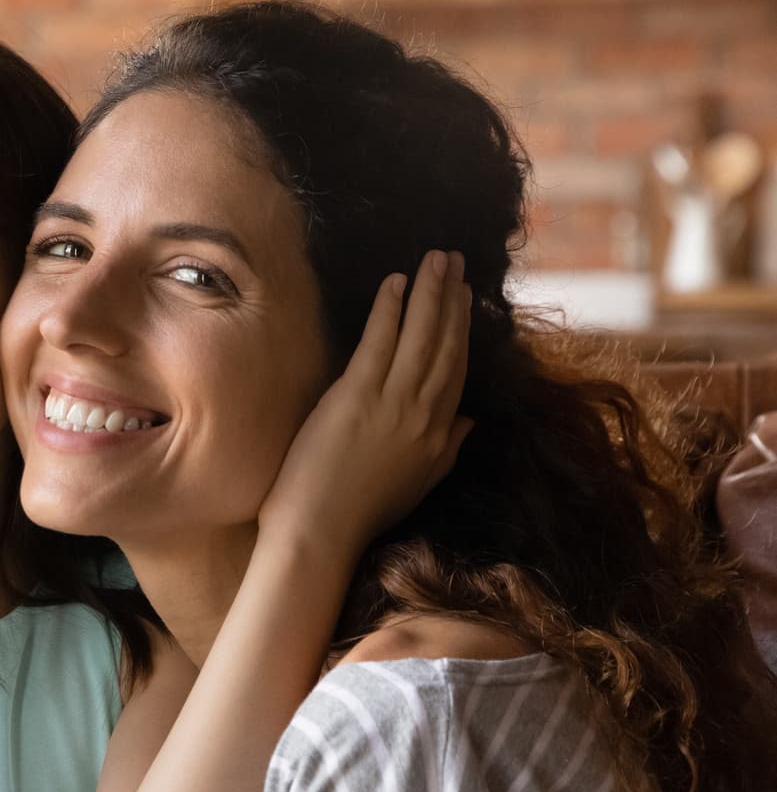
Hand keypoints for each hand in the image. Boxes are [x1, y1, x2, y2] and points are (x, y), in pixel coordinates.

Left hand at [259, 249, 472, 556]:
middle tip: (455, 262)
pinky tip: (396, 281)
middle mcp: (425, 413)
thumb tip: (469, 421)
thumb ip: (447, 449)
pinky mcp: (357, 397)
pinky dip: (390, 308)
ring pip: (421, 335)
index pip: (457, 369)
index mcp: (439, 434)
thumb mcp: (419, 483)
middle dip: (452, 298)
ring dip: (430, 291)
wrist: (322, 532)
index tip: (465, 298)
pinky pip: (380, 341)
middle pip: (446, 344)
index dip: (462, 329)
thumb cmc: (360, 513)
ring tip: (436, 258)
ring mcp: (393, 403)